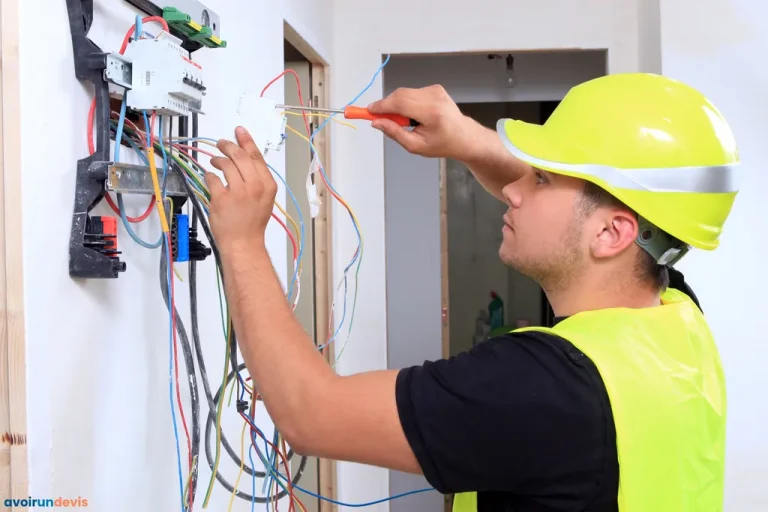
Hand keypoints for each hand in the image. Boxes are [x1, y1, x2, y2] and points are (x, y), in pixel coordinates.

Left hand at [206, 127, 276, 251]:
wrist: (243, 242)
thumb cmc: (253, 221)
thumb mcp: (264, 198)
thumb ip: (257, 178)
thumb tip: (243, 157)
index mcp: (267, 184)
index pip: (256, 156)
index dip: (246, 141)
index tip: (239, 130)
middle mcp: (255, 186)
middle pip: (240, 156)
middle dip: (229, 146)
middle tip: (221, 144)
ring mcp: (238, 192)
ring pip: (225, 165)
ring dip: (218, 160)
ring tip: (215, 162)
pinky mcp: (222, 199)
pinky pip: (212, 179)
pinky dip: (210, 176)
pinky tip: (210, 178)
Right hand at [367, 84, 479, 159]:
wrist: (464, 136)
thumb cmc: (442, 144)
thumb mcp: (416, 146)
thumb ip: (394, 133)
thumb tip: (376, 122)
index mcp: (431, 113)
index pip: (400, 103)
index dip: (381, 106)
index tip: (368, 111)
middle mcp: (434, 97)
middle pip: (400, 95)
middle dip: (386, 106)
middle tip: (380, 119)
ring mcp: (435, 90)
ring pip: (404, 93)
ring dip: (397, 105)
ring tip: (405, 122)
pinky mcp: (435, 88)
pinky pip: (412, 92)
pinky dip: (406, 102)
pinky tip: (414, 115)